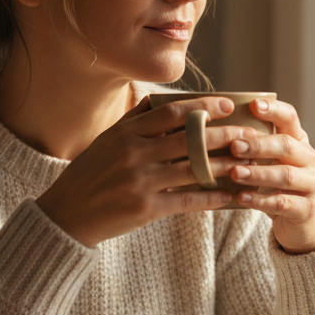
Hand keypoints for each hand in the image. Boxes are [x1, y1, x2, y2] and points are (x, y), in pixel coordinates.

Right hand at [35, 96, 250, 247]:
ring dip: (223, 165)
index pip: (171, 112)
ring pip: (192, 169)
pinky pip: (186, 200)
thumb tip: (158, 99)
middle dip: (223, 134)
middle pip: (189, 139)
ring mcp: (139, 181)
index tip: (227, 104)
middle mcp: (133, 153)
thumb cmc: (89, 175)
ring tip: (246, 163)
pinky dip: (210, 198)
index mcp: (125, 132)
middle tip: (248, 132)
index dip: (203, 107)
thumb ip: (133, 121)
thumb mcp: (106, 141)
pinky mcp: (145, 208)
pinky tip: (227, 196)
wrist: (66, 215)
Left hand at [227, 99, 314, 253]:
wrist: (300, 224)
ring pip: (285, 175)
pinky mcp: (306, 209)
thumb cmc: (275, 186)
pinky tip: (242, 198)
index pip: (289, 117)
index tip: (253, 105)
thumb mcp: (268, 162)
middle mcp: (309, 159)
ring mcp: (311, 184)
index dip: (273, 110)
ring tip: (235, 173)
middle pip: (286, 145)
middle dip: (259, 145)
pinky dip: (261, 200)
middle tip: (234, 146)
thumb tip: (212, 130)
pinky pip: (283, 202)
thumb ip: (251, 147)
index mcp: (298, 140)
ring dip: (258, 173)